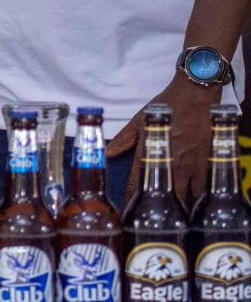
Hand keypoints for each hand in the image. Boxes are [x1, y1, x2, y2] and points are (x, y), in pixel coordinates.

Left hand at [107, 74, 218, 204]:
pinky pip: (203, 190)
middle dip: (153, 208)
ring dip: (176, 207)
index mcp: (149, 153)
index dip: (130, 199)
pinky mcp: (208, 166)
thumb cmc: (165, 107)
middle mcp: (168, 163)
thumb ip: (124, 139)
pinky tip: (193, 207)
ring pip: (183, 198)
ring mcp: (190, 166)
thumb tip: (106, 153)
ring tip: (169, 217)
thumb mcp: (140, 120)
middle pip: (159, 195)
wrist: (195, 96)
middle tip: (148, 217)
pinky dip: (197, 200)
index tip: (127, 211)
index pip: (136, 183)